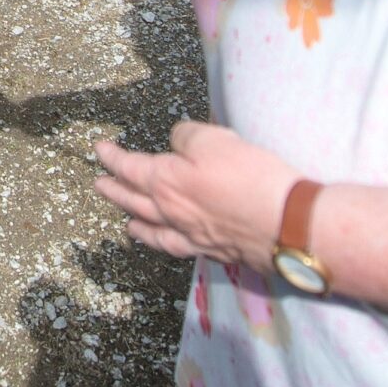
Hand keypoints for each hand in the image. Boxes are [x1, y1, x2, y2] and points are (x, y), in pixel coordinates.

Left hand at [94, 123, 298, 267]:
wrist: (288, 224)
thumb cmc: (250, 178)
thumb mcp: (214, 139)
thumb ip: (187, 136)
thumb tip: (177, 140)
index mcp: (166, 182)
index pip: (129, 167)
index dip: (112, 157)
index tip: (99, 150)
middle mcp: (172, 213)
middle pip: (133, 200)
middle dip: (114, 190)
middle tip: (99, 184)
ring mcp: (191, 236)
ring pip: (152, 229)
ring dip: (134, 220)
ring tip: (125, 218)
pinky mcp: (213, 251)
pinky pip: (175, 247)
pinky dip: (162, 243)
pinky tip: (166, 241)